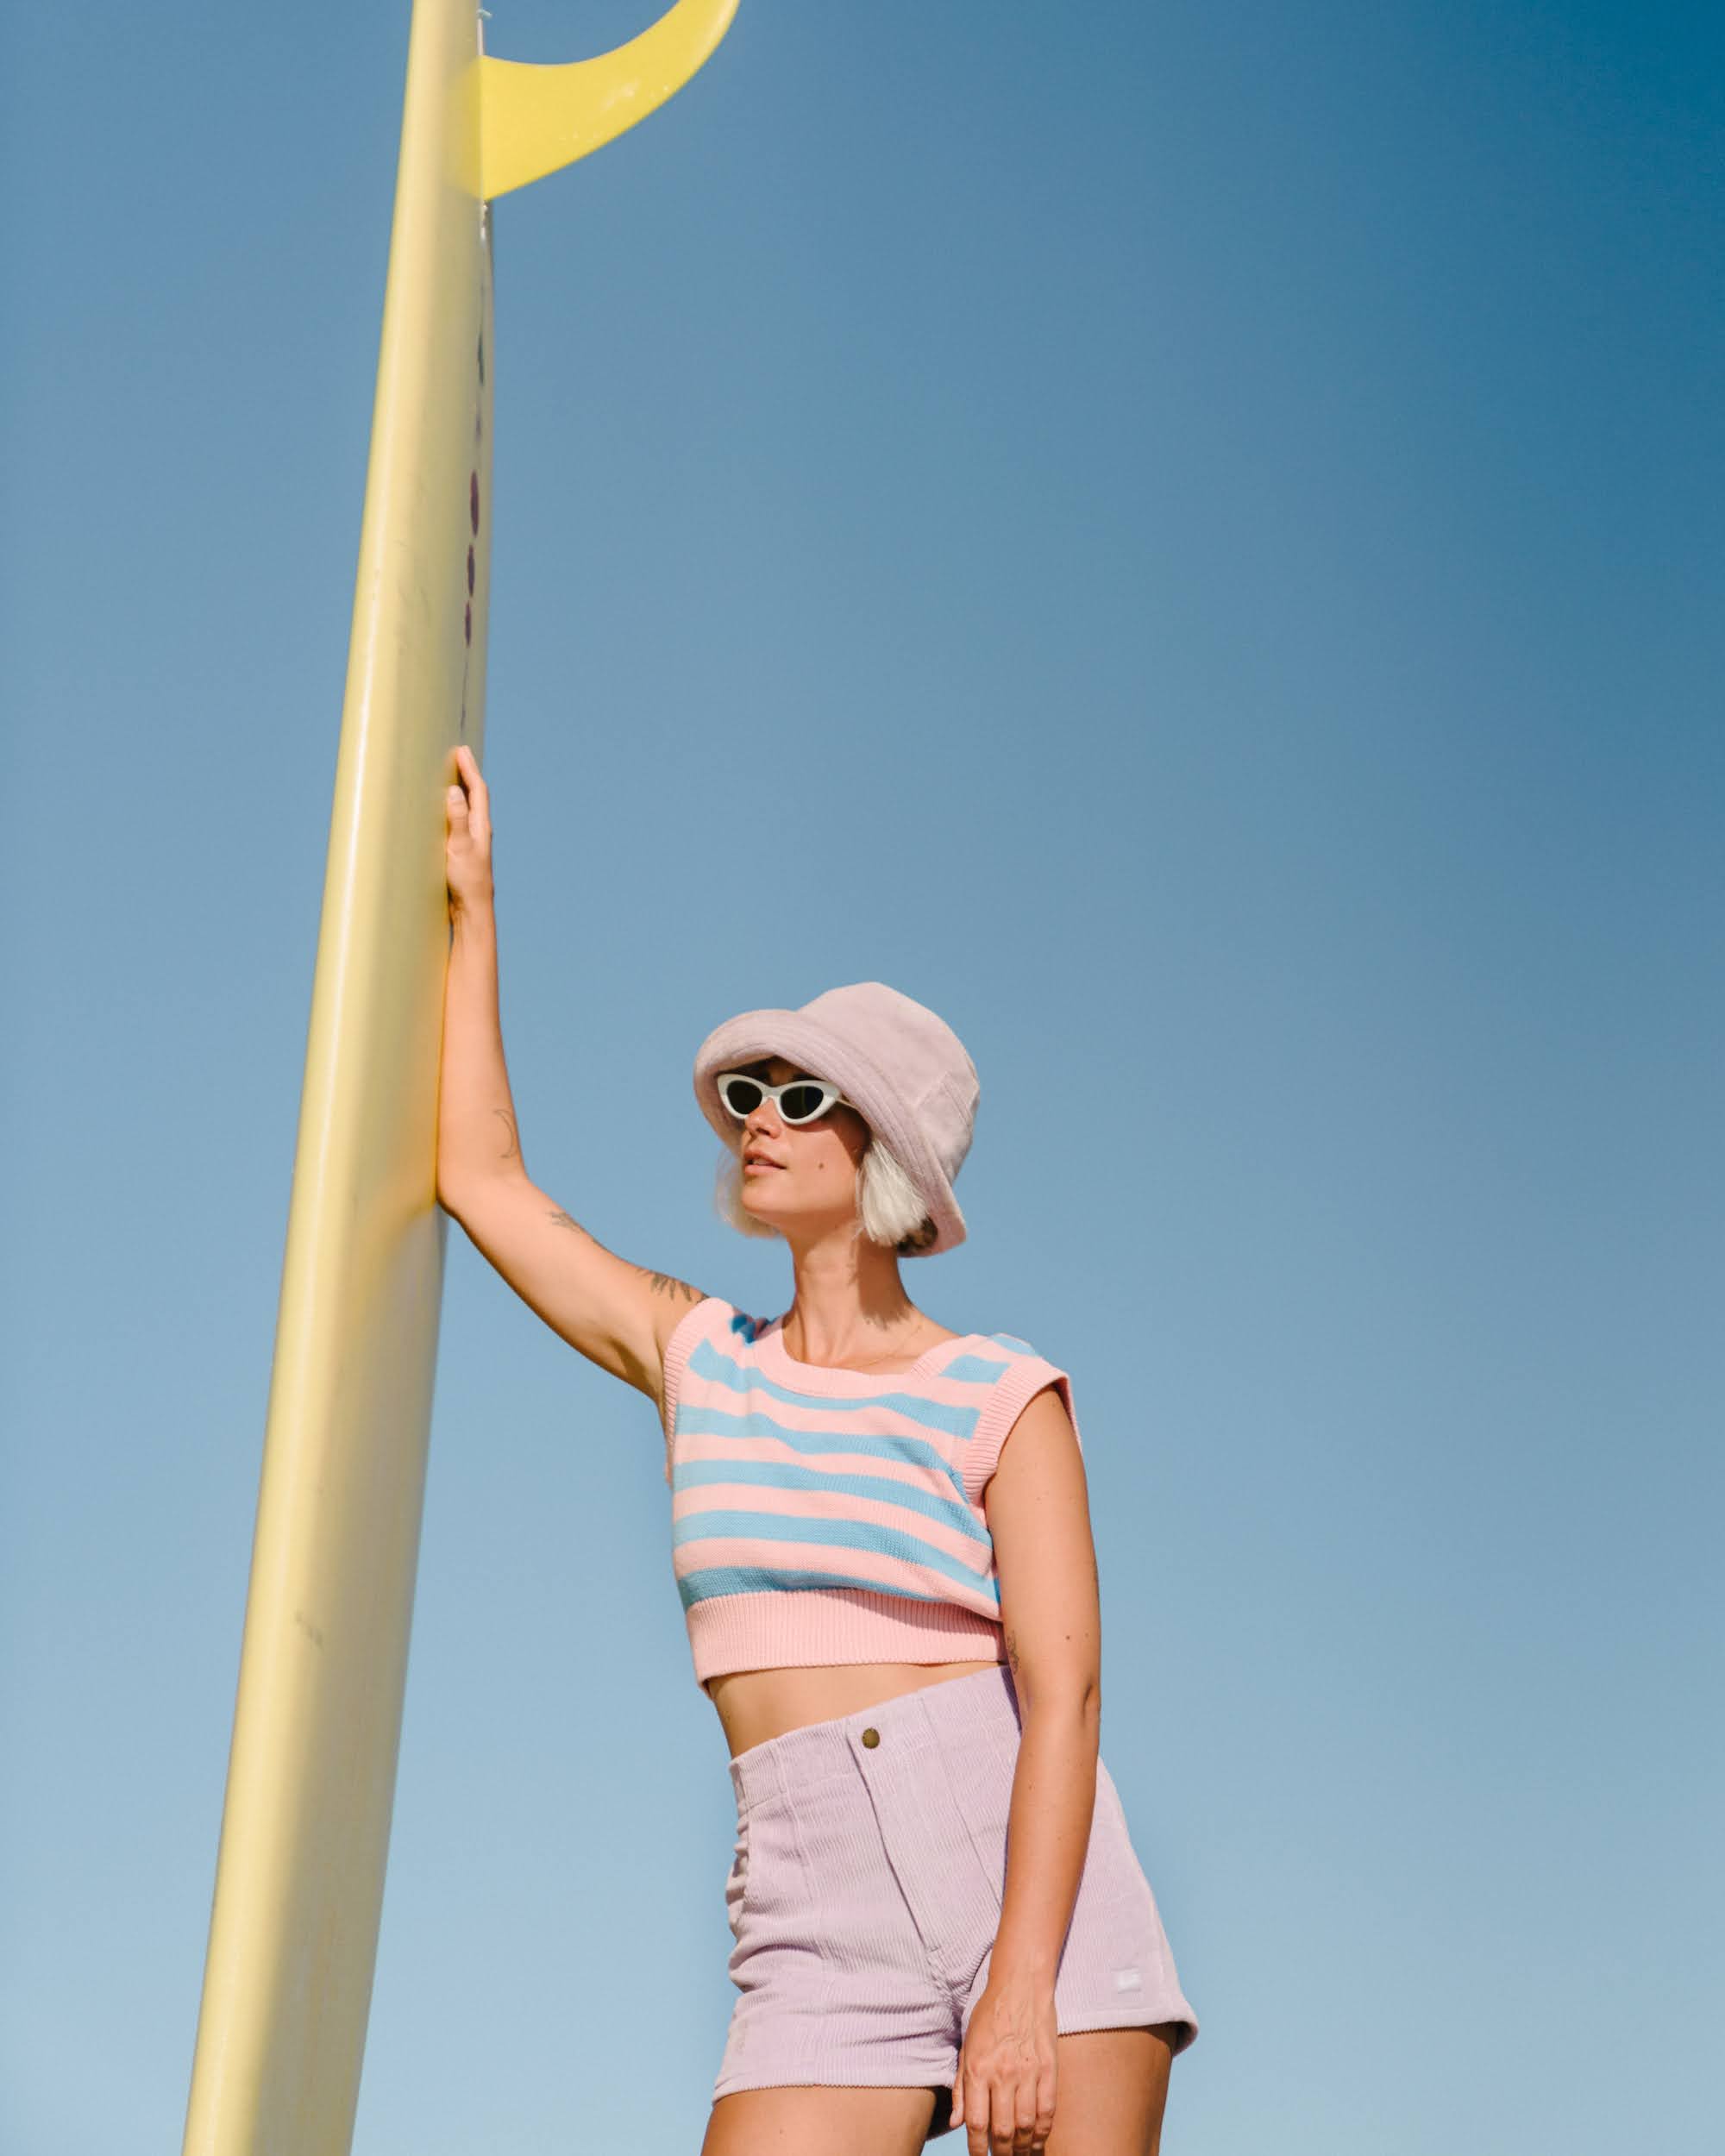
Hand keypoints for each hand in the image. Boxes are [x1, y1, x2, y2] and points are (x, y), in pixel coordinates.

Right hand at [445, 743, 493, 914]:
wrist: (473, 911)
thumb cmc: (467, 881)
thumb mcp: (459, 847)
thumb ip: (457, 819)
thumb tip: (454, 791)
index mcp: (481, 827)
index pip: (478, 790)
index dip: (470, 769)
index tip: (461, 750)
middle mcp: (481, 831)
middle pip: (476, 795)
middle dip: (468, 774)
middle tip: (459, 755)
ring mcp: (474, 842)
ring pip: (470, 808)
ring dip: (463, 789)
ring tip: (454, 775)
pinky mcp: (465, 852)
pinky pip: (462, 821)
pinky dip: (457, 808)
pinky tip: (448, 812)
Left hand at [949, 1971, 1057, 2152]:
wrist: (1020, 1986)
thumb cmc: (989, 2016)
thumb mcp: (966, 2047)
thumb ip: (961, 2087)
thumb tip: (956, 2123)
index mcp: (978, 2069)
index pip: (977, 2124)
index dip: (977, 2150)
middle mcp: (1002, 2074)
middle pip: (1003, 2131)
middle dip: (1001, 2154)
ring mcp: (1028, 2072)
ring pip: (1027, 2126)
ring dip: (1023, 2149)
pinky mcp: (1048, 2068)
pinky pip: (1047, 2110)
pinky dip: (1043, 2132)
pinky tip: (1038, 2142)